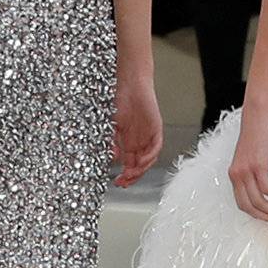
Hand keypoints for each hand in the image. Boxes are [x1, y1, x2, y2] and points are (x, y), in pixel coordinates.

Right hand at [113, 67, 163, 186]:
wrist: (130, 84)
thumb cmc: (119, 101)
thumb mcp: (111, 125)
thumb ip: (112, 141)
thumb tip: (112, 157)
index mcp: (129, 141)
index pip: (129, 164)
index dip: (125, 175)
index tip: (117, 182)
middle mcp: (140, 141)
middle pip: (139, 165)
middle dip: (131, 176)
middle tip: (123, 183)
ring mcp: (149, 135)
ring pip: (148, 159)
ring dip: (140, 169)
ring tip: (130, 174)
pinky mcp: (156, 128)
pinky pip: (156, 147)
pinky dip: (150, 156)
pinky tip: (141, 161)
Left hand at [229, 102, 267, 221]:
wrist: (256, 114)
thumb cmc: (256, 133)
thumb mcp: (250, 156)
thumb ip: (252, 170)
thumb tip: (262, 183)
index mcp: (234, 175)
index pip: (241, 203)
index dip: (256, 214)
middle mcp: (236, 175)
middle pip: (248, 206)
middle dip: (265, 217)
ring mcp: (246, 170)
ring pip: (258, 201)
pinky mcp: (258, 165)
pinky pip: (266, 188)